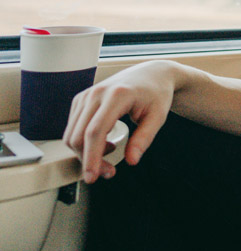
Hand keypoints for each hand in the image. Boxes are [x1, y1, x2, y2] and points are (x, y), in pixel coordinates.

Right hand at [63, 60, 177, 183]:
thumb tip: (131, 161)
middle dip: (89, 160)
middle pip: (79, 136)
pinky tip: (105, 142)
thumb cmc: (156, 94)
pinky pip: (73, 128)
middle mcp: (96, 93)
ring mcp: (85, 95)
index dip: (91, 157)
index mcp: (117, 95)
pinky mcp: (81, 100)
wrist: (151, 74)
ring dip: (85, 153)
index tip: (93, 177)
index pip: (95, 131)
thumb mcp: (158, 117)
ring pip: (72, 134)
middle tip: (109, 172)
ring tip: (111, 153)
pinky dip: (84, 142)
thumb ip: (144, 138)